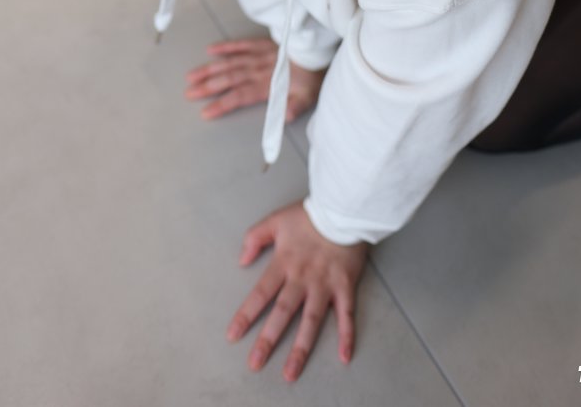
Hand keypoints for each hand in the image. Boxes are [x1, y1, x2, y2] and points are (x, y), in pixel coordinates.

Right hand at [184, 37, 326, 121]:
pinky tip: (211, 50)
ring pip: (229, 63)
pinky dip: (226, 47)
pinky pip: (241, 44)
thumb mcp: (307, 97)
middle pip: (229, 79)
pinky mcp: (261, 44)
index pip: (240, 96)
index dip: (222, 104)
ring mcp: (258, 55)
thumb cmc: (311, 77)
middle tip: (188, 93)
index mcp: (267, 85)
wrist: (319, 51)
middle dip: (207, 87)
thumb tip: (285, 118)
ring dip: (210, 69)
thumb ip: (294, 107)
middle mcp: (258, 70)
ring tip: (191, 76)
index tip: (205, 112)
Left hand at [227, 200, 367, 381]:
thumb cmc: (310, 214)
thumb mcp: (276, 219)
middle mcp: (302, 279)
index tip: (233, 335)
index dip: (245, 315)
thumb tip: (242, 259)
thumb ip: (255, 237)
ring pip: (311, 321)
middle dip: (268, 340)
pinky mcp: (345, 286)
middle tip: (255, 363)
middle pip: (282, 313)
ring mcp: (325, 285)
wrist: (343, 207)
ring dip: (301, 348)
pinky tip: (344, 356)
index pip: (260, 294)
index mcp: (284, 263)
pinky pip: (346, 314)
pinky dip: (347, 335)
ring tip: (291, 373)